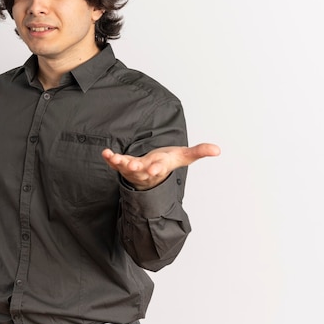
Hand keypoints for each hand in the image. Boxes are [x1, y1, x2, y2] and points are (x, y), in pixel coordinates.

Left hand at [102, 143, 220, 190]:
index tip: (155, 169)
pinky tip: (105, 153)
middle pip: (141, 170)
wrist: (151, 173)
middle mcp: (145, 170)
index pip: (159, 168)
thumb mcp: (183, 156)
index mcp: (160, 167)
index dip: (157, 168)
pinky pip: (114, 163)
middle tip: (133, 166)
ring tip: (113, 158)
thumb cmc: (167, 162)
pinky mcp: (122, 165)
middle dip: (136, 168)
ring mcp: (132, 169)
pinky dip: (109, 158)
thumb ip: (198, 152)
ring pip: (125, 168)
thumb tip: (218, 149)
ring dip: (119, 163)